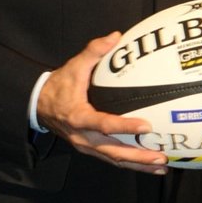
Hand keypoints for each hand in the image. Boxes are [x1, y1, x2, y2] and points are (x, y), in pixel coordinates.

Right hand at [37, 34, 168, 174]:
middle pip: (114, 151)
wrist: (39, 105)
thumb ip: (93, 51)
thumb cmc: (59, 86)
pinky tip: (148, 164)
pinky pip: (112, 159)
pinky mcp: (90, 150)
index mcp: (78, 117)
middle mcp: (83, 137)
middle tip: (161, 156)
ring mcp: (86, 147)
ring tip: (161, 165)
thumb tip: (116, 37)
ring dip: (138, 164)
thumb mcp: (73, 66)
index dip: (125, 126)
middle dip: (139, 156)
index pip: (104, 124)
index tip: (147, 126)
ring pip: (115, 159)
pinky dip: (131, 163)